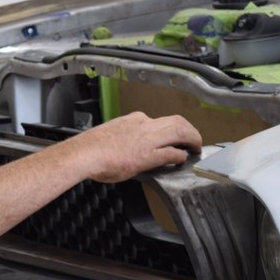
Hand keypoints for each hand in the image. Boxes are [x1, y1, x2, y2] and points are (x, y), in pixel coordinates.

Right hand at [62, 111, 202, 182]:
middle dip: (190, 130)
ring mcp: (147, 139)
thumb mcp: (111, 136)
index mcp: (133, 120)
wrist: (83, 154)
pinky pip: (171, 152)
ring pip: (180, 132)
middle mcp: (143, 125)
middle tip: (195, 139)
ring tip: (196, 148)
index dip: (170, 128)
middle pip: (176, 121)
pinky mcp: (147, 155)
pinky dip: (180, 155)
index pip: (158, 120)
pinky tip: (183, 159)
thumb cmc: (90, 148)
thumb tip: (126, 148)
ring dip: (192, 139)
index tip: (173, 136)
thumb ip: (124, 139)